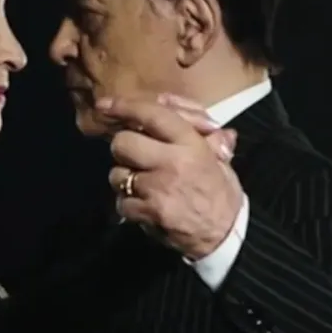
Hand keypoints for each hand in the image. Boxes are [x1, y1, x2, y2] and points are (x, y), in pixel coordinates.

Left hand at [99, 95, 243, 259]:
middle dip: (124, 147)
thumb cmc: (220, 190)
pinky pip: (121, 202)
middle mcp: (172, 162)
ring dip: (124, 178)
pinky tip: (144, 204)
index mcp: (191, 144)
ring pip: (117, 174)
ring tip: (143, 183)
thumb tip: (165, 98)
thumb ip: (192, 124)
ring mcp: (158, 189)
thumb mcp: (217, 153)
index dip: (125, 106)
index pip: (153, 116)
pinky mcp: (149, 213)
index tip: (105, 104)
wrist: (226, 234)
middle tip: (135, 155)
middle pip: (123, 143)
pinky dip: (128, 204)